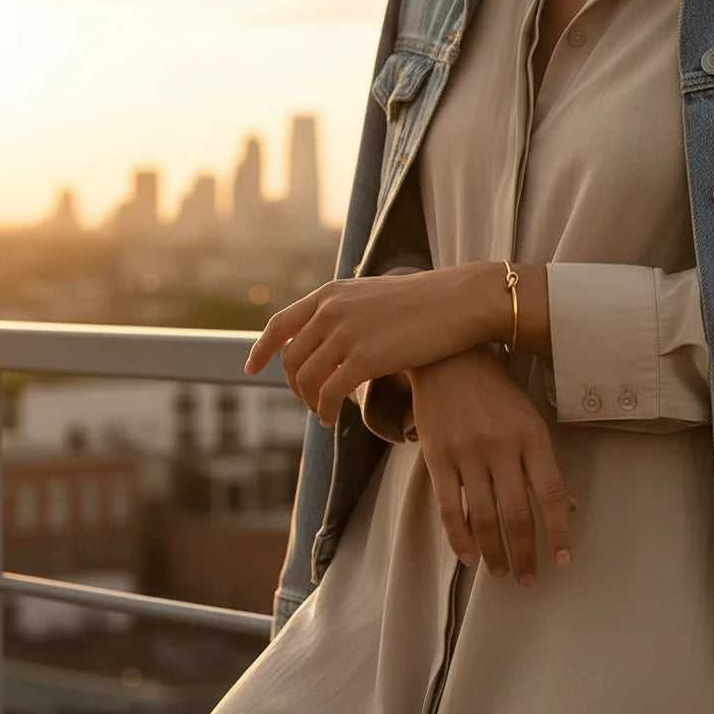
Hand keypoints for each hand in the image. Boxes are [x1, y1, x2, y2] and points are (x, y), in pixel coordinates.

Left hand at [242, 264, 500, 425]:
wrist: (461, 300)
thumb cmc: (428, 300)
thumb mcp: (377, 294)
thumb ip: (350, 310)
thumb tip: (336, 334)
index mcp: (332, 293)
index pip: (281, 324)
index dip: (263, 349)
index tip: (252, 368)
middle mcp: (331, 310)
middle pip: (291, 358)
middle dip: (294, 386)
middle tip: (308, 401)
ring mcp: (346, 333)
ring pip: (306, 378)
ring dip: (310, 402)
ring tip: (323, 414)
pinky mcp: (365, 358)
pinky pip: (329, 393)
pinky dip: (325, 410)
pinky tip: (332, 419)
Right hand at [409, 346, 578, 584]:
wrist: (447, 356)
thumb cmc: (494, 389)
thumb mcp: (529, 417)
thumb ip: (545, 463)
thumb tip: (567, 508)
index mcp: (531, 435)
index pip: (550, 494)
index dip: (558, 533)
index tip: (561, 561)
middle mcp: (501, 445)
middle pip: (516, 514)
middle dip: (523, 554)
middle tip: (527, 578)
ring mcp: (467, 452)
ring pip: (484, 517)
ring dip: (494, 553)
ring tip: (500, 572)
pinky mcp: (437, 456)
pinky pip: (449, 507)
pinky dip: (459, 537)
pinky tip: (468, 555)